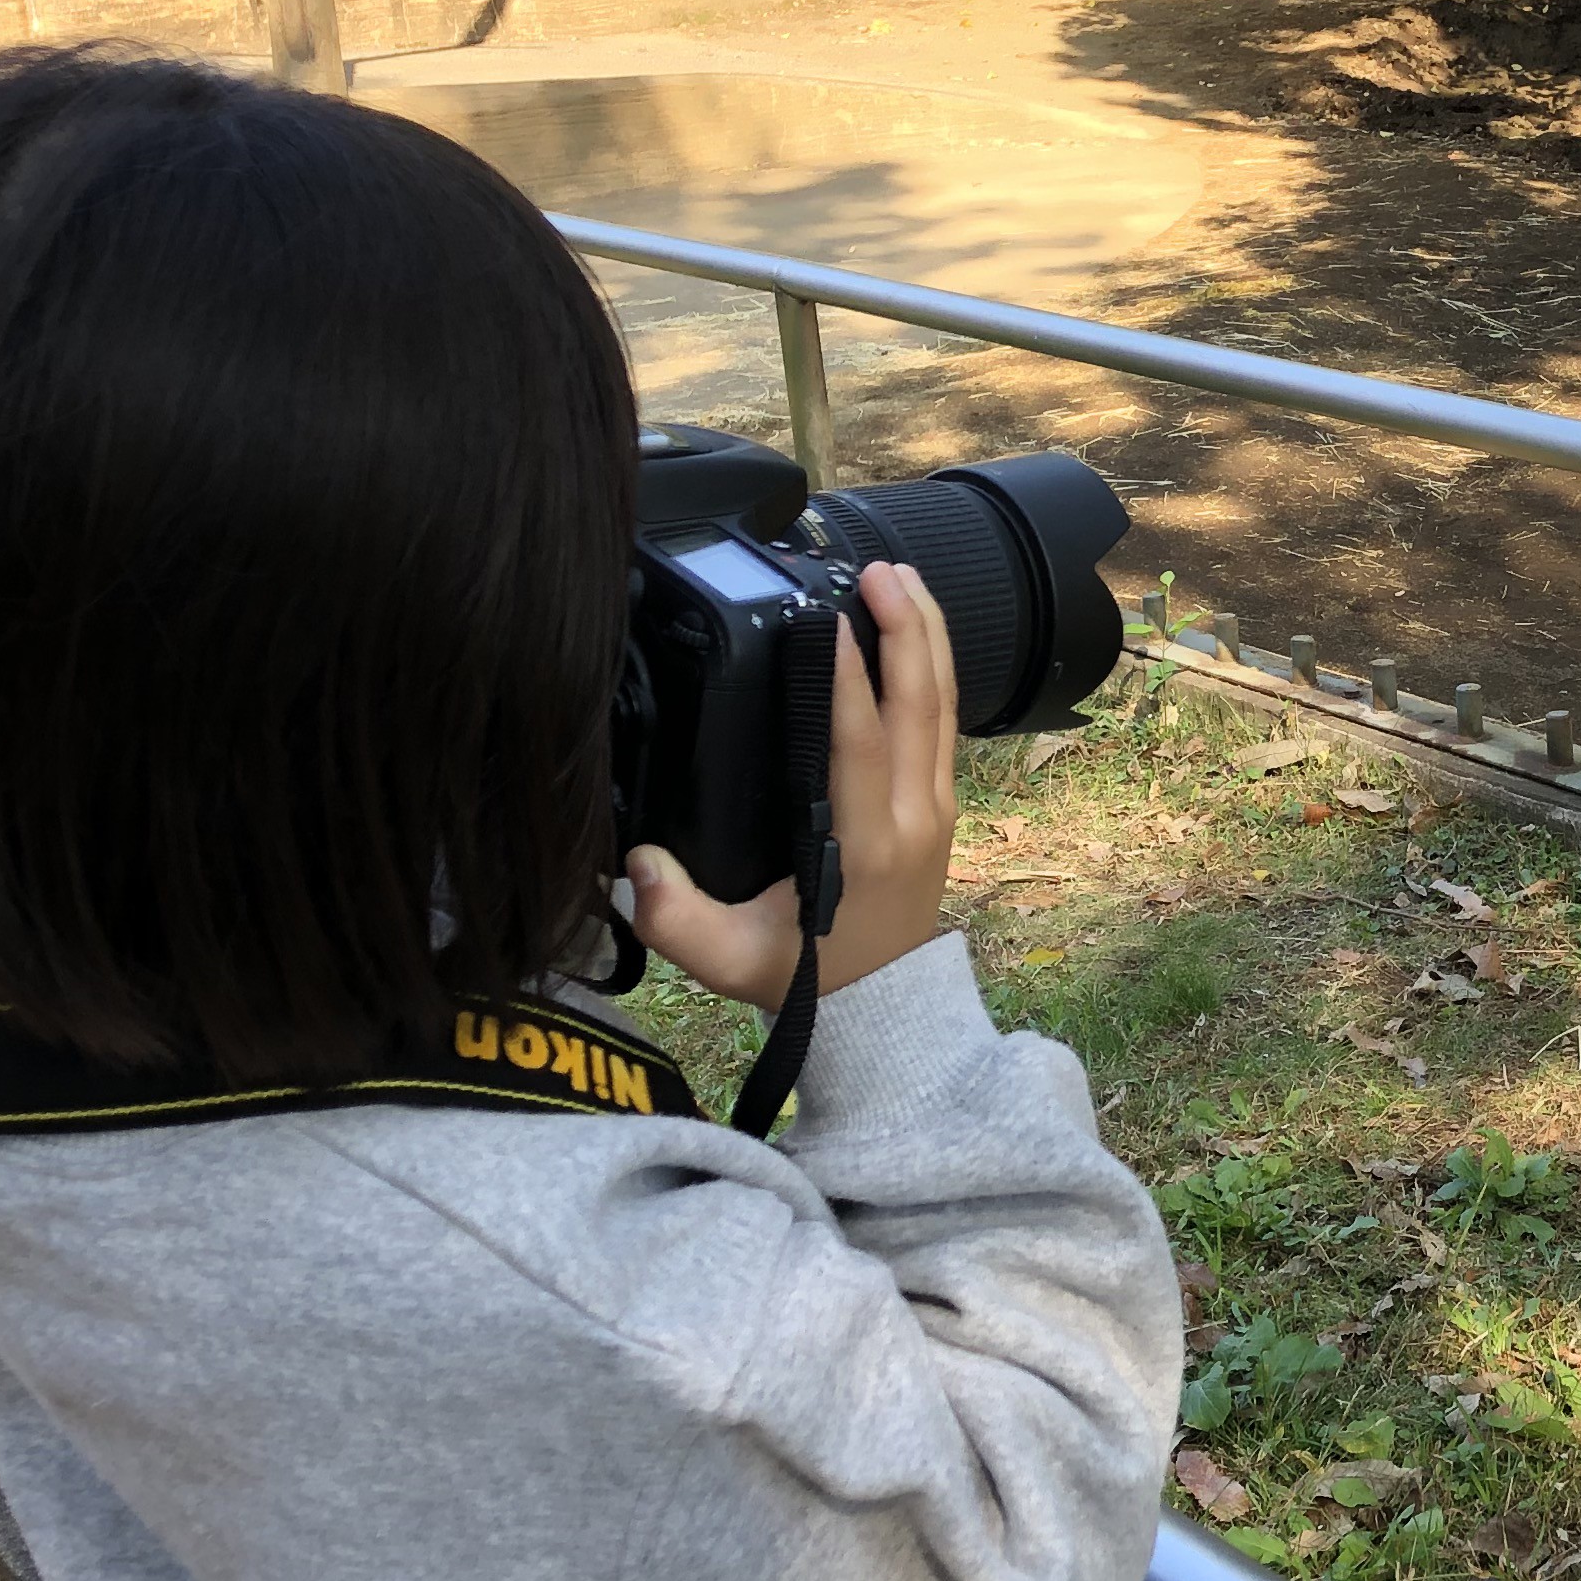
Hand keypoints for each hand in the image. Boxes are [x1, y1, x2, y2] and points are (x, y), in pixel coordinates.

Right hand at [625, 561, 961, 1006]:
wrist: (879, 1011)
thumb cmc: (803, 978)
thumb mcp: (727, 960)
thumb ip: (674, 917)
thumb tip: (635, 863)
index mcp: (864, 844)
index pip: (859, 740)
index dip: (847, 675)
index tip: (824, 614)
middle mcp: (912, 816)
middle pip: (920, 702)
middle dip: (903, 627)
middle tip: (875, 570)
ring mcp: (936, 807)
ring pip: (944, 703)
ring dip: (925, 634)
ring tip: (900, 574)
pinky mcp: (940, 804)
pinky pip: (944, 721)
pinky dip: (932, 666)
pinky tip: (911, 629)